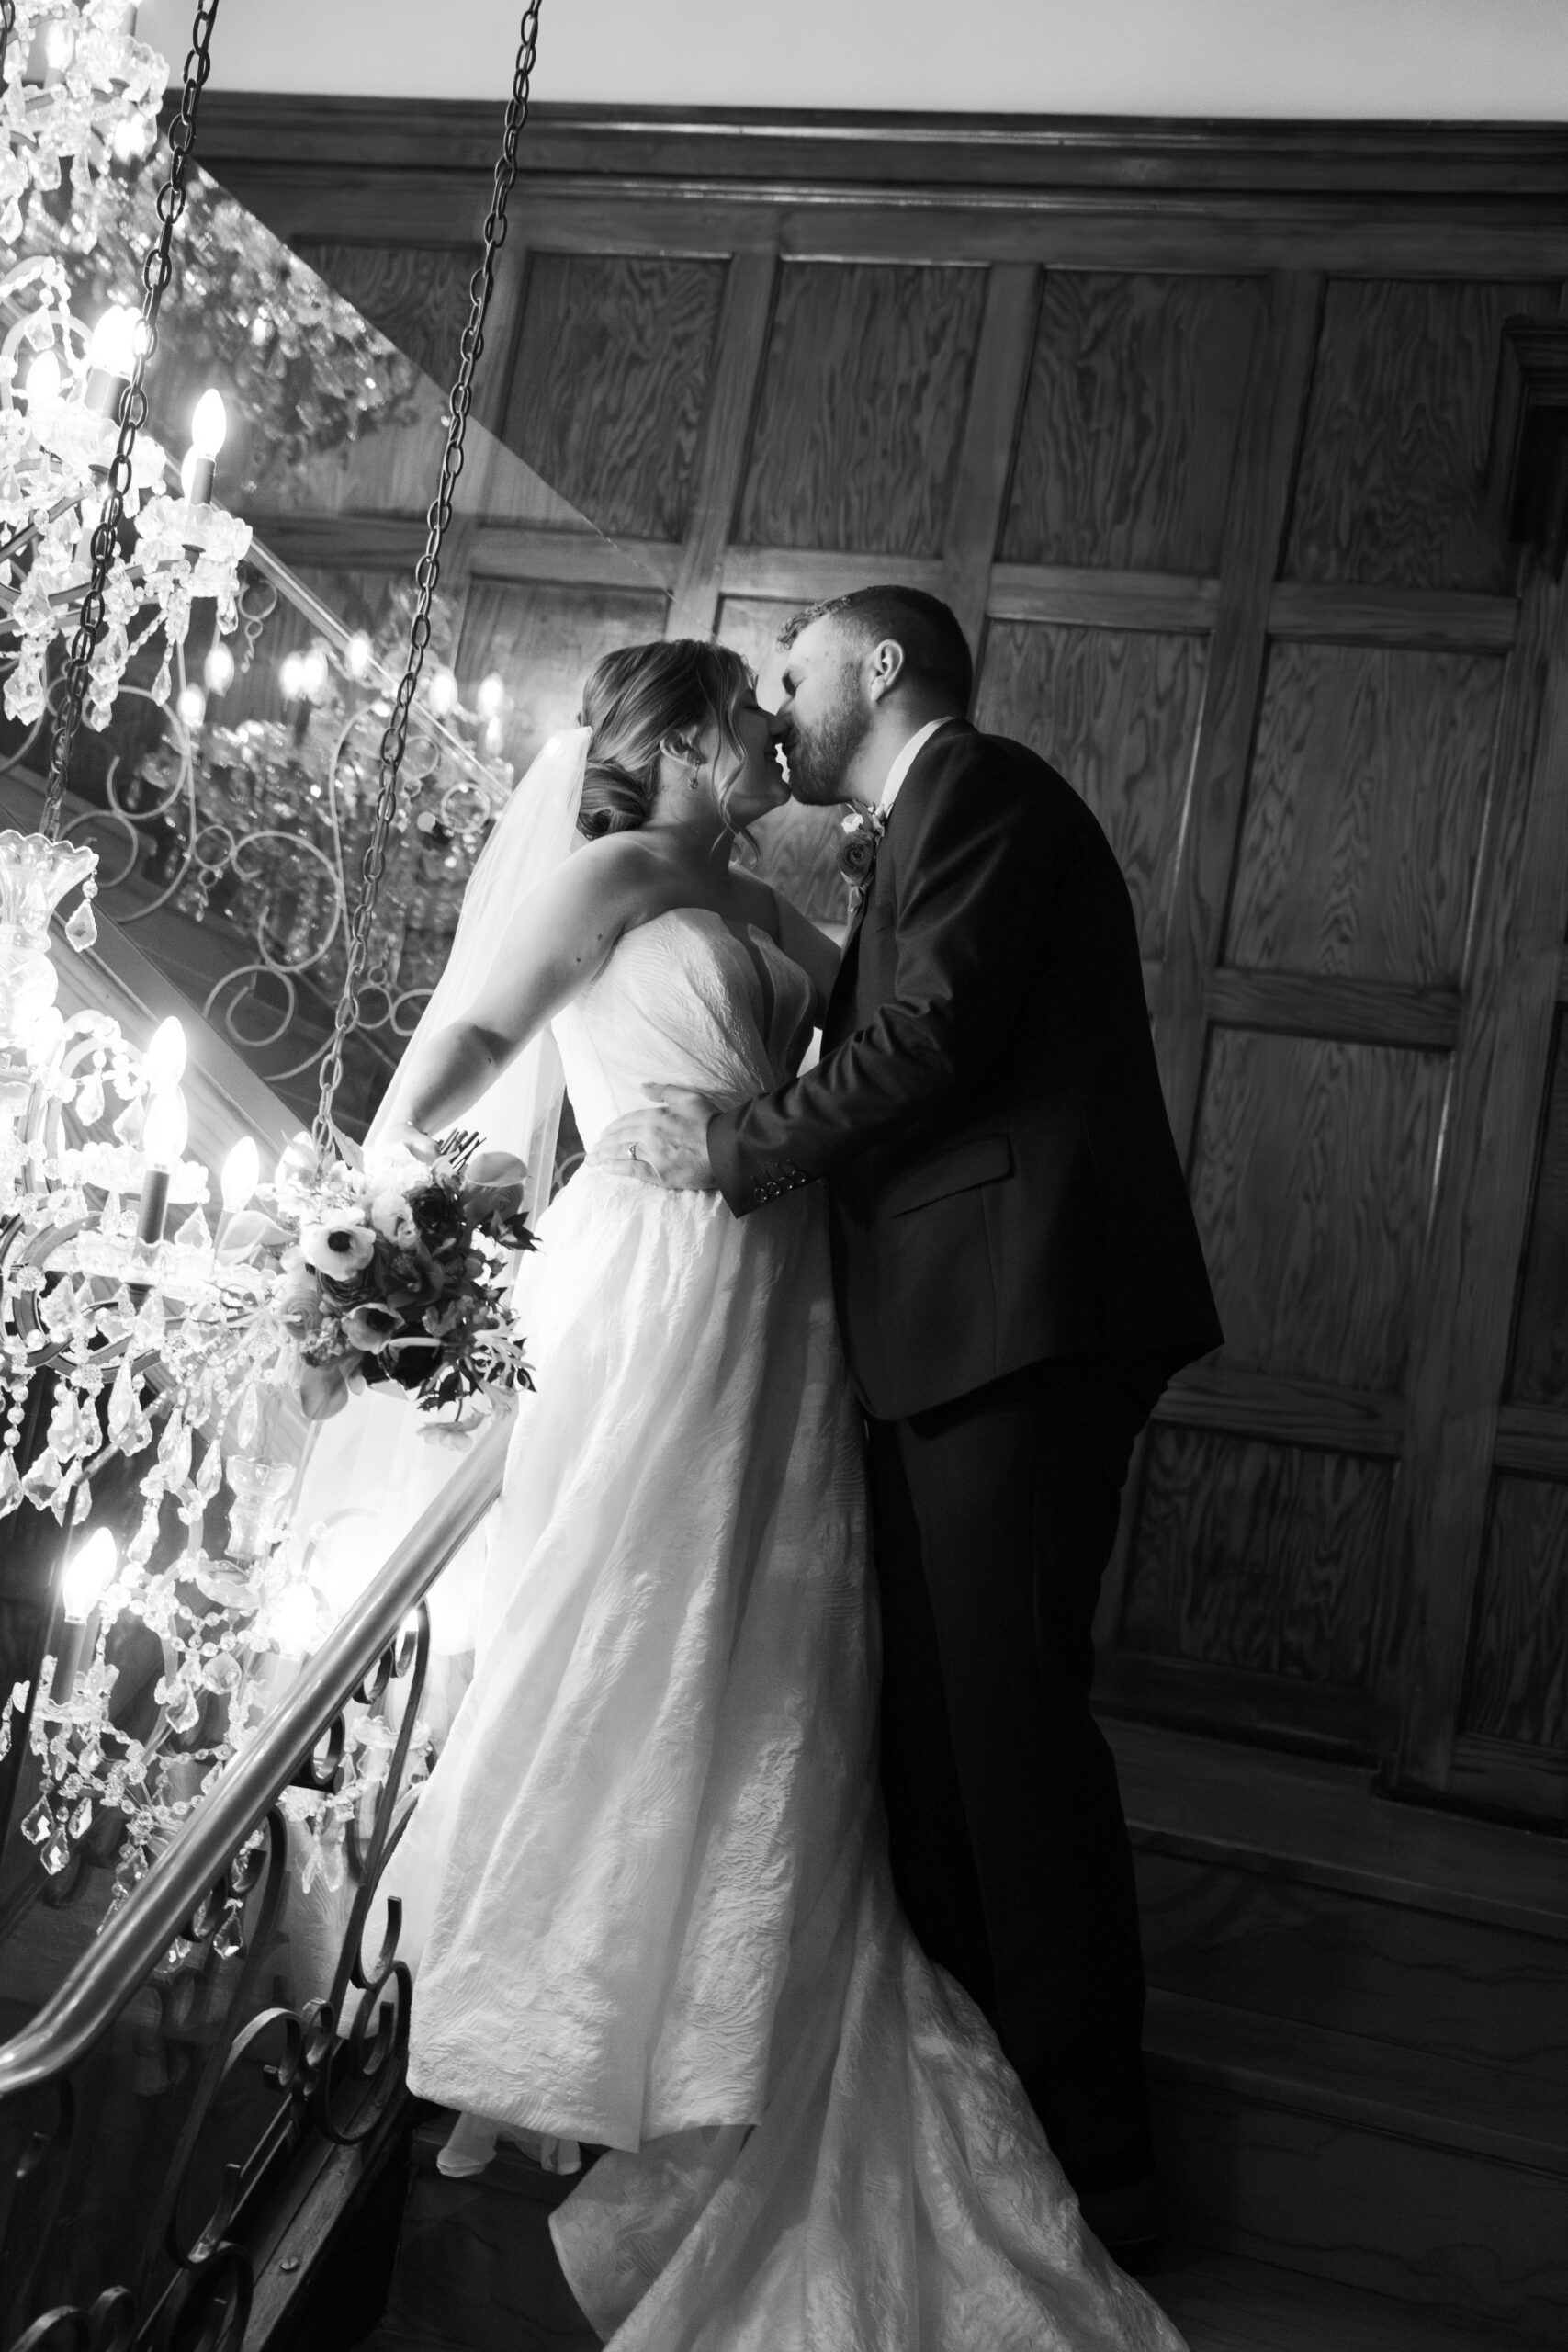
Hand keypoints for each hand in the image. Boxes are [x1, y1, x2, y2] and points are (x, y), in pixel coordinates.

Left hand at [591, 1087, 719, 1188]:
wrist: (726, 1149)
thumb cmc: (710, 1121)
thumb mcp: (689, 1097)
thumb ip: (664, 1091)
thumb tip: (642, 1087)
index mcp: (655, 1116)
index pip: (626, 1121)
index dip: (613, 1127)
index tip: (604, 1133)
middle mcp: (649, 1135)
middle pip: (619, 1138)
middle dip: (603, 1143)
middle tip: (593, 1148)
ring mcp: (653, 1156)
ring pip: (620, 1154)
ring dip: (603, 1156)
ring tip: (592, 1159)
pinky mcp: (659, 1175)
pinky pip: (631, 1171)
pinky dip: (615, 1168)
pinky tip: (604, 1168)